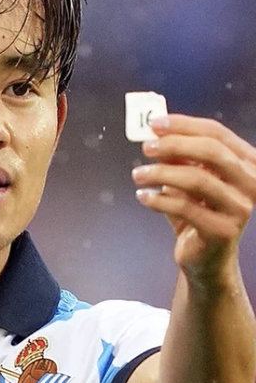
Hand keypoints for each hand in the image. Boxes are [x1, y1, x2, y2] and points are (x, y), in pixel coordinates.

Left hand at [131, 114, 255, 281]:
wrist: (206, 258)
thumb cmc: (197, 213)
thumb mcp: (186, 180)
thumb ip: (177, 157)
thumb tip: (156, 134)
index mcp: (248, 163)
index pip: (217, 133)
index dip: (184, 125)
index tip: (154, 124)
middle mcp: (251, 183)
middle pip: (212, 152)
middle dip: (174, 145)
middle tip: (146, 147)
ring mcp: (240, 208)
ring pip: (197, 180)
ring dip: (161, 173)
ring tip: (138, 175)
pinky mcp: (222, 231)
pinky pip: (186, 208)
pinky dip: (159, 200)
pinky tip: (143, 196)